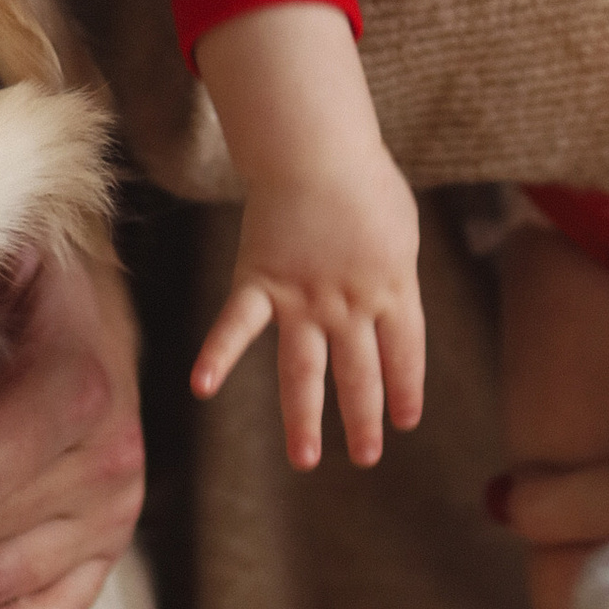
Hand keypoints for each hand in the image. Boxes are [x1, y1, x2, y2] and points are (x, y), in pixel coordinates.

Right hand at [193, 150, 425, 468]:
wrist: (319, 149)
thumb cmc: (365, 180)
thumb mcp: (401, 229)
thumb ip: (393, 269)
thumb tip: (390, 293)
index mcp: (393, 289)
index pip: (405, 355)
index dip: (406, 390)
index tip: (405, 421)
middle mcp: (350, 306)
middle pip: (360, 374)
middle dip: (364, 419)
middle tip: (368, 456)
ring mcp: (303, 299)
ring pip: (305, 370)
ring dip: (305, 419)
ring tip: (305, 459)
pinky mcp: (260, 282)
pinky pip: (237, 326)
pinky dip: (217, 356)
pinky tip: (202, 388)